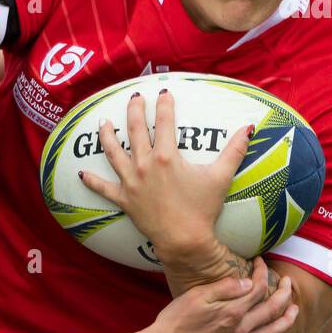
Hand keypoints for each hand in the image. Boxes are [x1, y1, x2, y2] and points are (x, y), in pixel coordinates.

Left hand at [80, 89, 250, 260]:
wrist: (184, 240)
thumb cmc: (202, 209)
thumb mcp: (221, 177)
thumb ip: (234, 150)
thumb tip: (250, 127)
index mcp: (166, 156)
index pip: (165, 123)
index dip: (165, 105)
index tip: (164, 92)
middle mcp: (144, 165)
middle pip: (135, 130)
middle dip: (134, 110)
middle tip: (134, 97)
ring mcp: (131, 182)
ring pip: (113, 153)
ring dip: (107, 136)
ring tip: (103, 123)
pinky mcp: (123, 199)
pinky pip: (103, 188)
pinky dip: (92, 181)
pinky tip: (81, 172)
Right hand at [144, 257, 296, 332]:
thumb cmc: (175, 321)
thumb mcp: (197, 296)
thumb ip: (225, 288)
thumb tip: (249, 282)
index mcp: (233, 312)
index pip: (257, 289)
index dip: (261, 272)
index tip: (260, 261)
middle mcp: (240, 330)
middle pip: (271, 310)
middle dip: (284, 293)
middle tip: (288, 282)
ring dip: (285, 323)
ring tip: (295, 313)